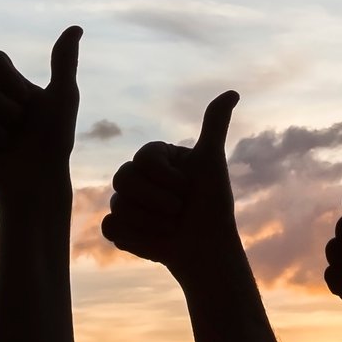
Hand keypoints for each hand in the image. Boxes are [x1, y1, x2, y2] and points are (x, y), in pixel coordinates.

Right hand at [0, 26, 81, 206]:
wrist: (40, 181)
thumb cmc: (55, 140)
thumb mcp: (63, 99)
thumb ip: (64, 63)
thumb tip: (76, 27)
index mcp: (7, 84)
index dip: (3, 77)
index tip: (24, 98)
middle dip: (2, 110)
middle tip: (18, 127)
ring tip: (7, 146)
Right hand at [102, 89, 241, 279]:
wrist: (207, 248)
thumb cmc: (212, 205)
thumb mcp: (212, 163)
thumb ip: (215, 126)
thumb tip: (233, 92)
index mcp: (155, 157)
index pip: (144, 158)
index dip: (167, 178)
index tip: (187, 188)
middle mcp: (136, 176)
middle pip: (123, 178)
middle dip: (157, 200)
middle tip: (179, 211)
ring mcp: (124, 202)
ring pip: (118, 205)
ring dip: (152, 222)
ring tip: (171, 227)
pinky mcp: (119, 228)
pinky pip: (109, 227)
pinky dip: (133, 236)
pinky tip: (154, 239)